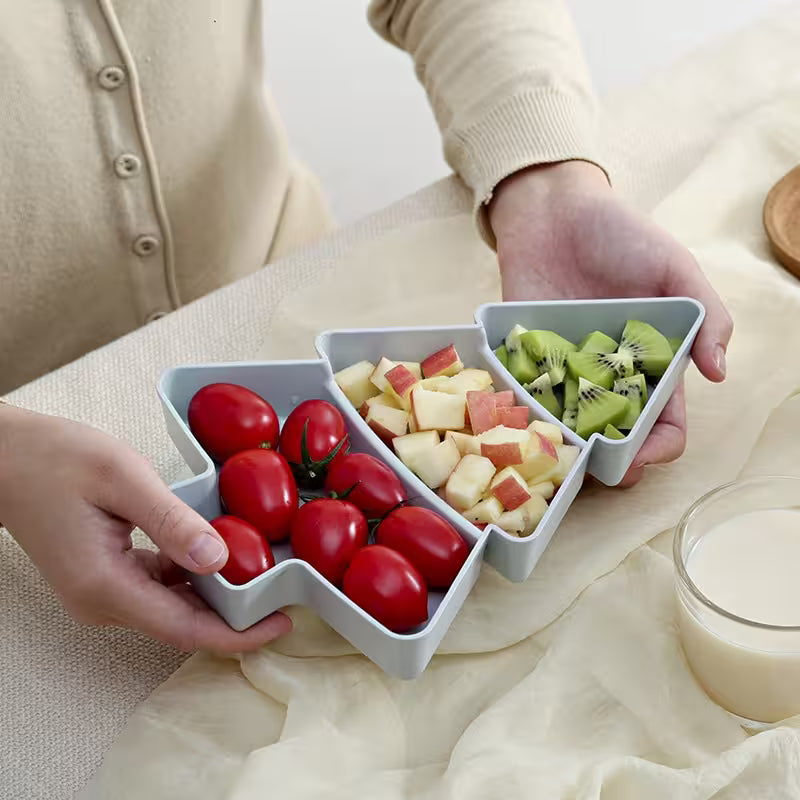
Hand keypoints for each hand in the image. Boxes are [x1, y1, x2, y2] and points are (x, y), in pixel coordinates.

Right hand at [0, 404, 290, 650]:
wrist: (6, 458)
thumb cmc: (55, 459)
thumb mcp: (122, 479)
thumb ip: (171, 522)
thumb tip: (219, 561)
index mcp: (104, 585)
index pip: (184, 630)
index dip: (237, 635)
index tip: (280, 625)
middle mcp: (101, 602)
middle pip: (181, 626)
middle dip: (234, 620)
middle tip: (282, 599)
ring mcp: (101, 593)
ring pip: (172, 609)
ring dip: (215, 598)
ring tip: (261, 577)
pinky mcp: (104, 578)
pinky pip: (157, 588)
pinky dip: (191, 579)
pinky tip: (218, 556)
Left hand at [488, 161, 732, 485]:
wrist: (553, 210)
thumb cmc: (620, 233)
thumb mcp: (674, 266)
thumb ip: (705, 315)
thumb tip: (720, 373)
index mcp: (651, 363)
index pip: (664, 424)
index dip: (658, 448)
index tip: (640, 456)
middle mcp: (608, 377)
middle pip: (616, 438)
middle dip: (612, 462)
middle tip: (597, 466)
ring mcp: (564, 372)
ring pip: (569, 430)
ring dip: (567, 448)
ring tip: (560, 456)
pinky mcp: (524, 361)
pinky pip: (526, 399)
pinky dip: (526, 416)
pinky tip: (524, 427)